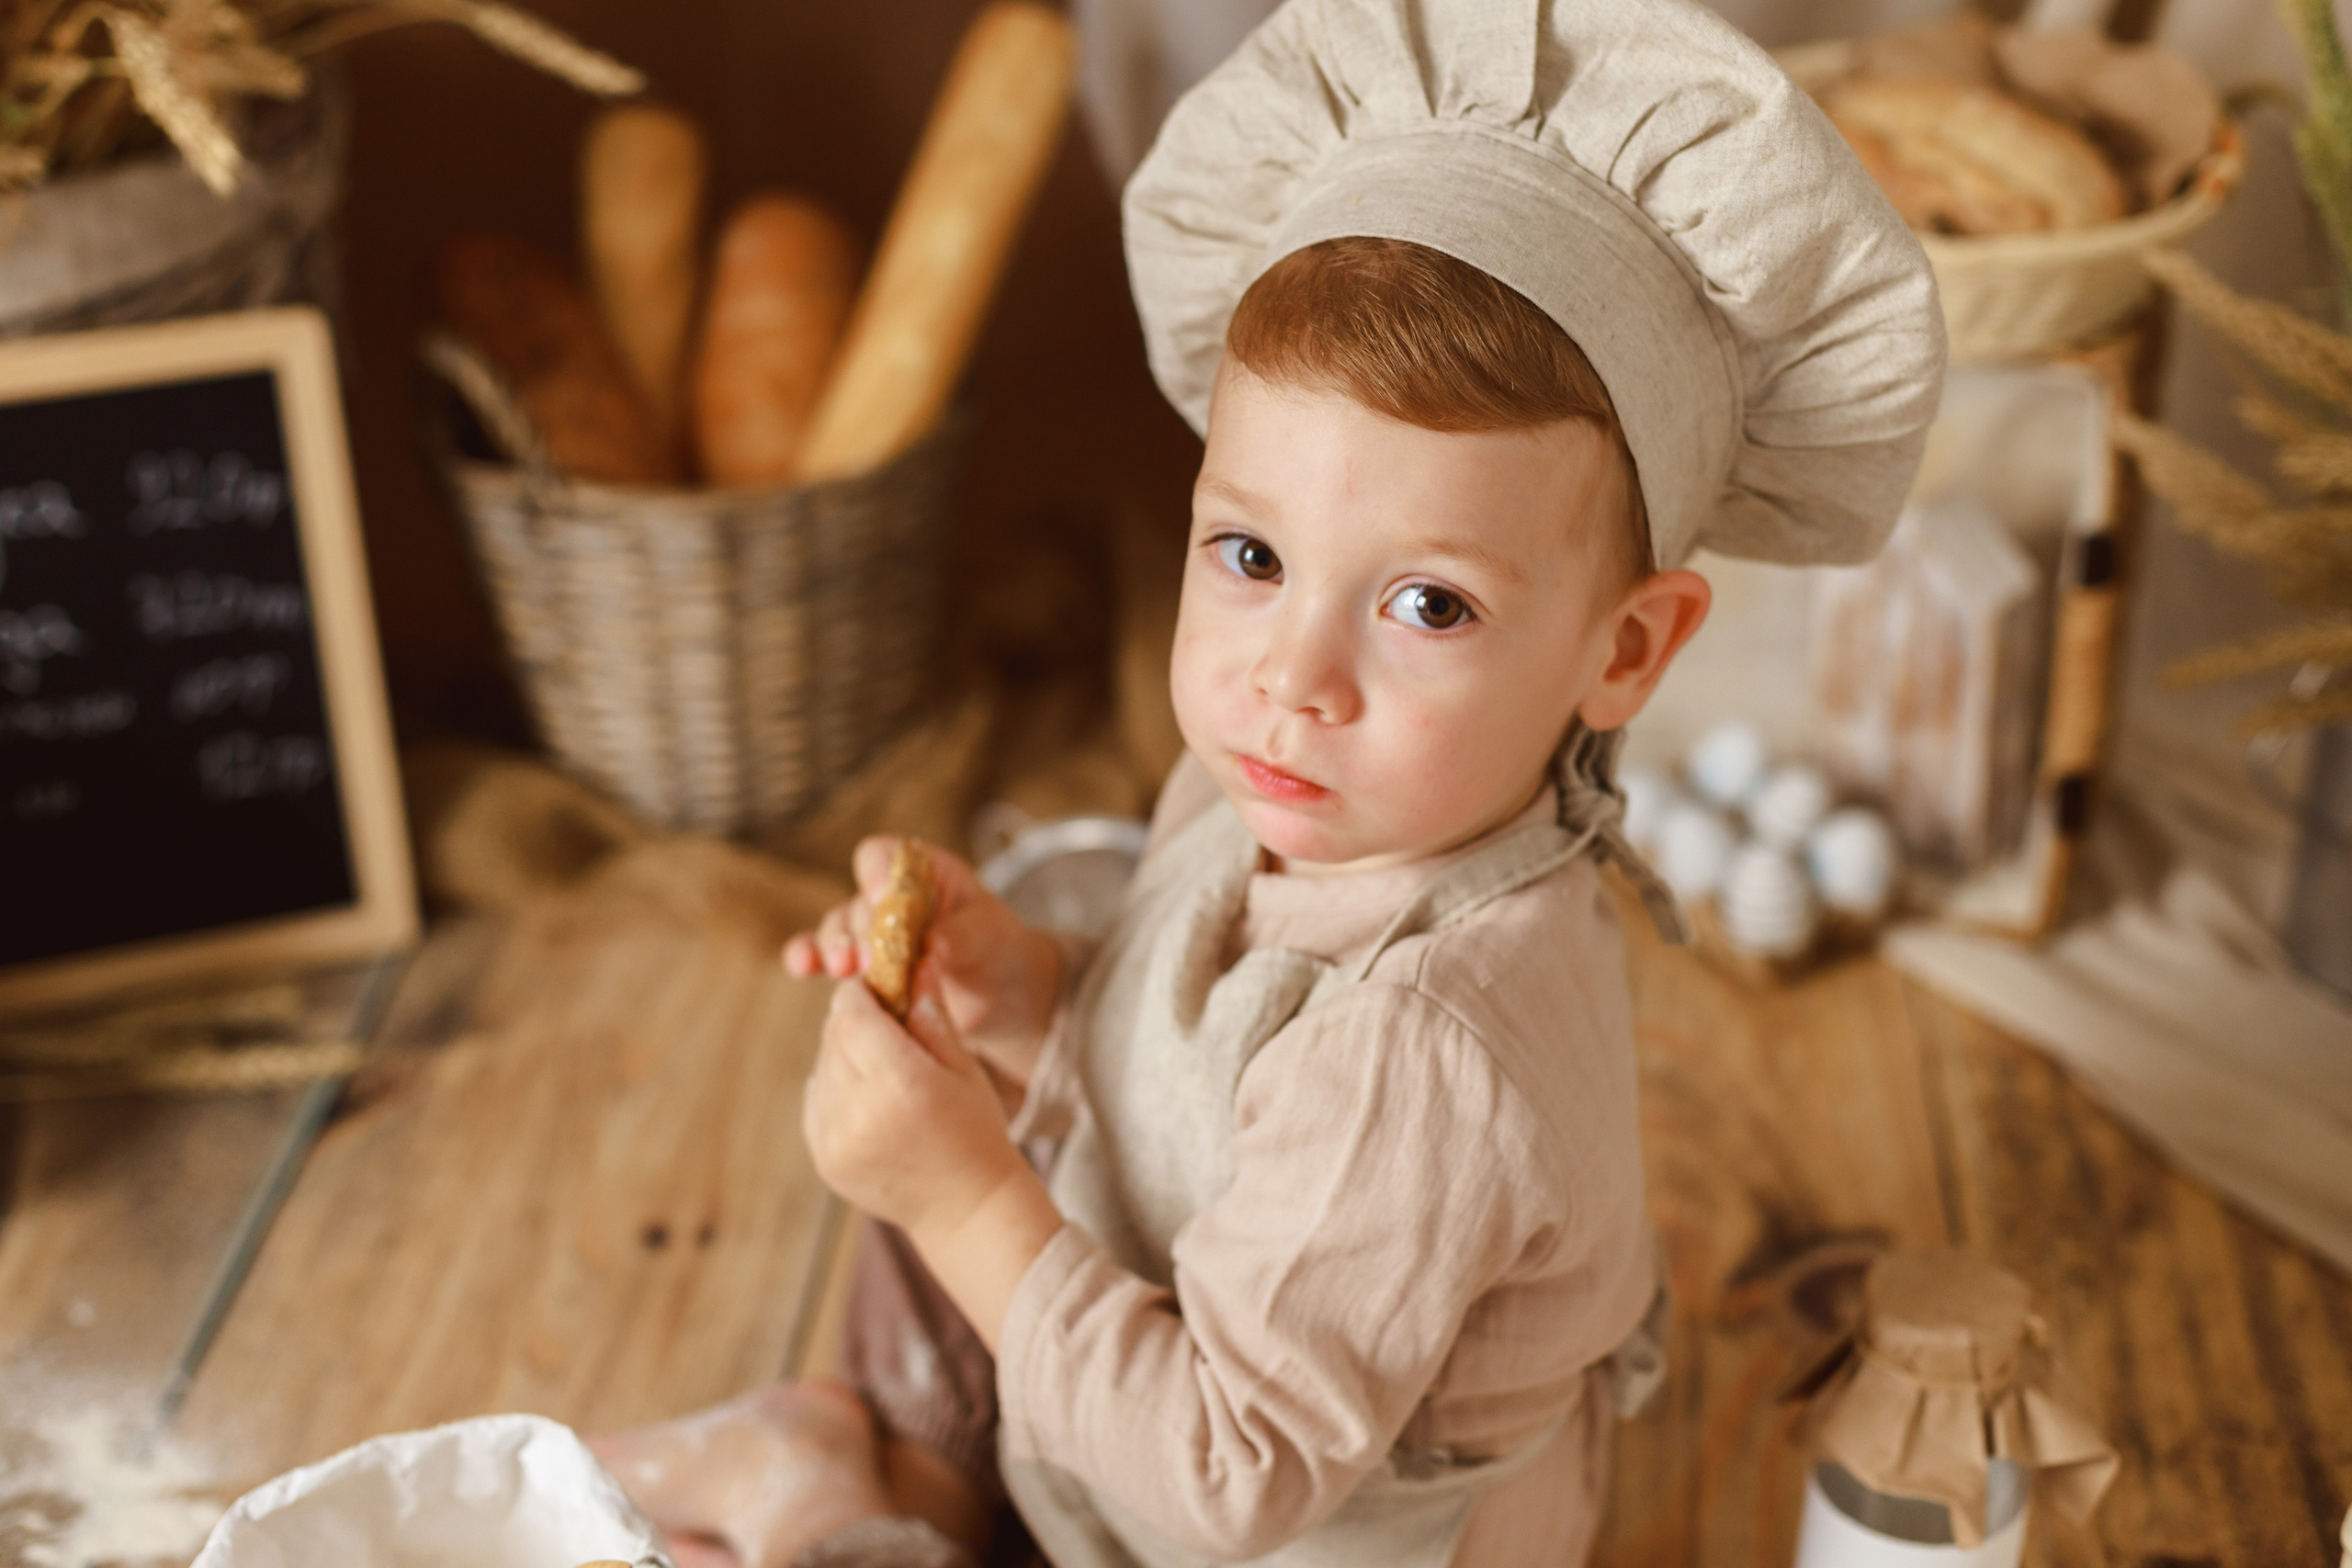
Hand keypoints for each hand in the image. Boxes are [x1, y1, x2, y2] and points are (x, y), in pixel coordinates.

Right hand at [783, 837, 1061, 1093]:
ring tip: (842, 969)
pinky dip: (808, 958)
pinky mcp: (857, 969)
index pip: (883, 856)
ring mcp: (867, 932)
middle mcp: (886, 897)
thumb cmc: (996, 949)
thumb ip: (962, 936)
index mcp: (920, 871)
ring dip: (832, 947)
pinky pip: (822, 957)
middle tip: (863, 958)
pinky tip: (802, 969)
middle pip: (857, 901)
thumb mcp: (990, 937)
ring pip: (835, 930)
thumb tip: (934, 946)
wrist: (999, 993)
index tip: (880, 899)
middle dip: (857, 929)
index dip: (876, 873)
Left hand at [803, 968, 1026, 1240]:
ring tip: (879, 1064)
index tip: (875, 987)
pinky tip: (867, 1094)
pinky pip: (816, 1100)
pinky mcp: (824, 1160)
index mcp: (900, 1083)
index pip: (853, 1013)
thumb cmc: (975, 1130)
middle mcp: (860, 1112)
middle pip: (834, 1036)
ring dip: (842, 1054)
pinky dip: (834, 1087)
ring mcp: (837, 1140)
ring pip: (822, 1066)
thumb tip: (916, 960)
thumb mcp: (963, 1065)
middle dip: (852, 1021)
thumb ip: (931, 1013)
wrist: (965, 1208)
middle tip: (880, 1021)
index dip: (861, 993)